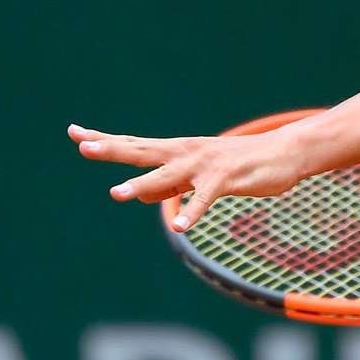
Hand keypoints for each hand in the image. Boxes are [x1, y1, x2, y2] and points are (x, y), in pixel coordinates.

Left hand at [67, 123, 304, 231]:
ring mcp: (205, 165)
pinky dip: (192, 212)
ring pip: (168, 176)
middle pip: (143, 150)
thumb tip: (142, 196)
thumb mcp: (198, 175)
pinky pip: (205, 199)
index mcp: (177, 151)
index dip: (105, 139)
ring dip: (143, 185)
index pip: (134, 143)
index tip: (75, 133)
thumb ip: (170, 184)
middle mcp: (186, 153)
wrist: (285, 152)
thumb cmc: (241, 164)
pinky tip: (179, 227)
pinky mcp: (226, 179)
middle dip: (112, 149)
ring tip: (117, 194)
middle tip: (84, 147)